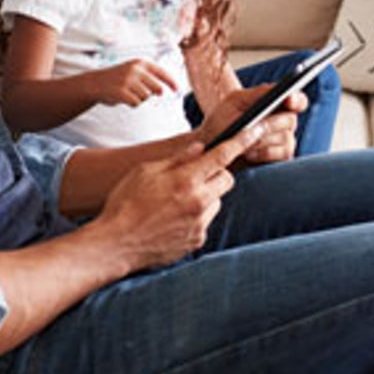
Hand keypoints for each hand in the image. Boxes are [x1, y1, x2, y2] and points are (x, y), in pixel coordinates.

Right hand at [84, 138, 235, 270]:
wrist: (114, 244)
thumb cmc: (125, 203)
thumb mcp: (145, 171)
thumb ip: (177, 159)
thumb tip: (200, 148)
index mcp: (186, 180)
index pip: (223, 155)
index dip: (243, 139)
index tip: (258, 128)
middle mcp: (198, 202)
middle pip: (226, 179)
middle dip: (215, 174)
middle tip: (192, 177)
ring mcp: (199, 223)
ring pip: (217, 201)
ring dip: (206, 197)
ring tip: (176, 202)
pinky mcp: (197, 240)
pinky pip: (205, 221)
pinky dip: (196, 217)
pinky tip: (172, 219)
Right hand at [85, 59, 179, 107]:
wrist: (95, 82)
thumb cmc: (118, 79)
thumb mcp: (133, 71)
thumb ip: (148, 77)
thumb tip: (164, 91)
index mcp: (140, 63)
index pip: (162, 73)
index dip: (172, 82)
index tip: (178, 90)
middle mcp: (136, 70)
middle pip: (157, 88)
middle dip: (152, 94)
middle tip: (140, 93)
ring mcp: (128, 80)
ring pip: (146, 97)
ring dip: (139, 99)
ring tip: (128, 93)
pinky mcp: (121, 92)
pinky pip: (136, 103)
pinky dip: (132, 104)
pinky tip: (124, 99)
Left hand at [198, 82, 304, 164]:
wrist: (214, 142)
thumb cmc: (226, 117)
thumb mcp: (236, 100)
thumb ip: (257, 93)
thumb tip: (274, 93)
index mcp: (280, 104)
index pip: (298, 100)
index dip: (297, 100)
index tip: (288, 99)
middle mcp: (287, 122)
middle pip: (290, 121)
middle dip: (271, 124)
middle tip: (256, 126)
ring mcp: (286, 141)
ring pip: (285, 140)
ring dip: (264, 141)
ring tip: (246, 143)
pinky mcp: (280, 159)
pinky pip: (281, 157)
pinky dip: (264, 154)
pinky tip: (249, 154)